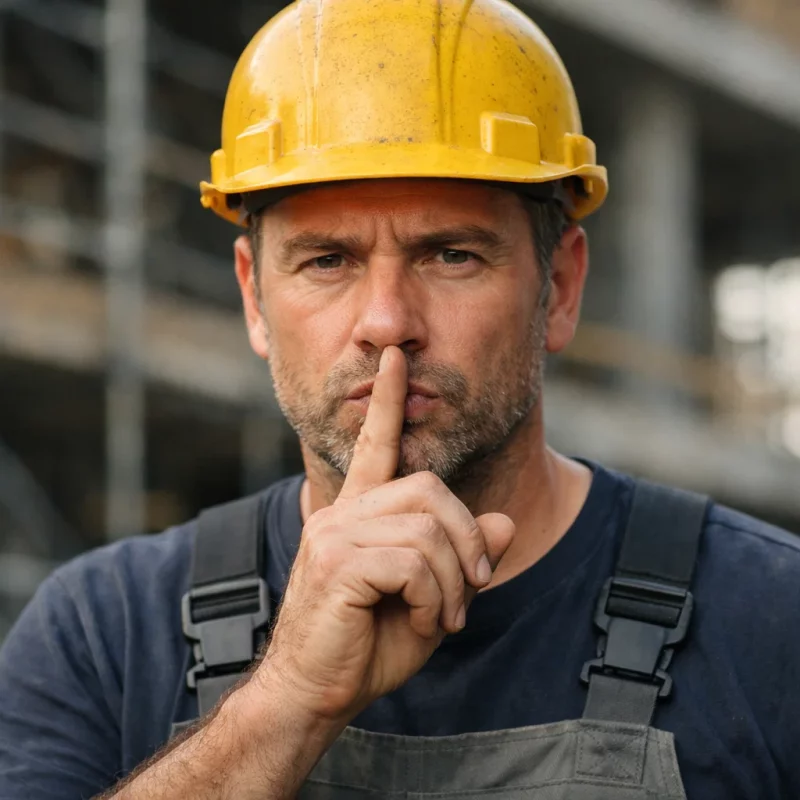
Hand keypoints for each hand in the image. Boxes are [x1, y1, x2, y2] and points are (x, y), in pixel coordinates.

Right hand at [254, 346, 514, 723]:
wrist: (313, 695)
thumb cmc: (366, 646)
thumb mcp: (430, 599)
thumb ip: (462, 559)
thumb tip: (506, 522)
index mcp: (357, 513)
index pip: (375, 445)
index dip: (388, 402)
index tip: (396, 361)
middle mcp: (342, 513)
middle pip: (429, 490)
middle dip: (467, 539)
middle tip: (472, 585)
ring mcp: (335, 534)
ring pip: (428, 529)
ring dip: (452, 581)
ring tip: (442, 616)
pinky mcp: (336, 563)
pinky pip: (413, 562)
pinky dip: (434, 599)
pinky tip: (423, 623)